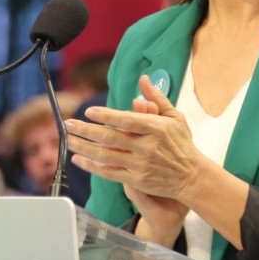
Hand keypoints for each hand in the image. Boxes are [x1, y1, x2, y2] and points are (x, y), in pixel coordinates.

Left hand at [67, 75, 201, 230]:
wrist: (191, 176)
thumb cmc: (182, 143)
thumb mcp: (174, 117)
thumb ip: (156, 98)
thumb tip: (143, 79)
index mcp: (157, 129)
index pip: (128, 120)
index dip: (107, 116)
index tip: (89, 111)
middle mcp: (147, 147)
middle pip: (111, 138)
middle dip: (86, 131)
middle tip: (68, 125)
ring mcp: (140, 165)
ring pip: (106, 156)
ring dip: (84, 148)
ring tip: (68, 140)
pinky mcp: (136, 180)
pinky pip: (109, 173)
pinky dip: (92, 166)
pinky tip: (78, 159)